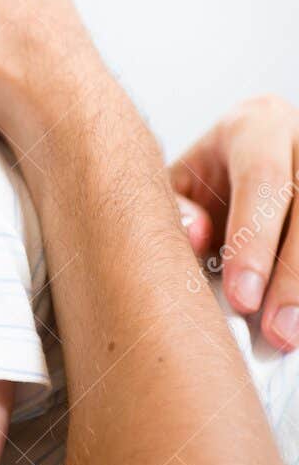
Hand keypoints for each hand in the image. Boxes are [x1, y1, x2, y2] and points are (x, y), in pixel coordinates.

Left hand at [169, 95, 298, 350]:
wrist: (233, 165)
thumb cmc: (203, 182)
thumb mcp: (177, 186)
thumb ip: (177, 210)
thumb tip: (195, 236)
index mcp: (256, 127)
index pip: (262, 179)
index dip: (255, 241)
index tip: (242, 298)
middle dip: (293, 278)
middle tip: (278, 333)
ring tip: (292, 337)